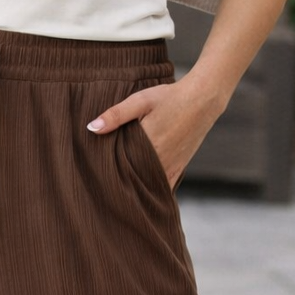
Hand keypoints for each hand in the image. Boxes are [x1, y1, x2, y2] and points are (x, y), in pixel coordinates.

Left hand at [86, 74, 224, 189]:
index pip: (118, 167)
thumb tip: (91, 128)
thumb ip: (116, 115)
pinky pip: (163, 187)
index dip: (105, 173)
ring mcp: (170, 166)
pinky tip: (142, 197)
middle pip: (131, 179)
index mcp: (146, 145)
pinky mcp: (178, 168)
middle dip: (117, 183)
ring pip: (146, 185)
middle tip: (102, 189)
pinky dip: (152, 191)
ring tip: (117, 195)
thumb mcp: (140, 101)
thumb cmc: (170, 97)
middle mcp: (158, 161)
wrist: (203, 99)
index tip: (94, 178)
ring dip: (134, 188)